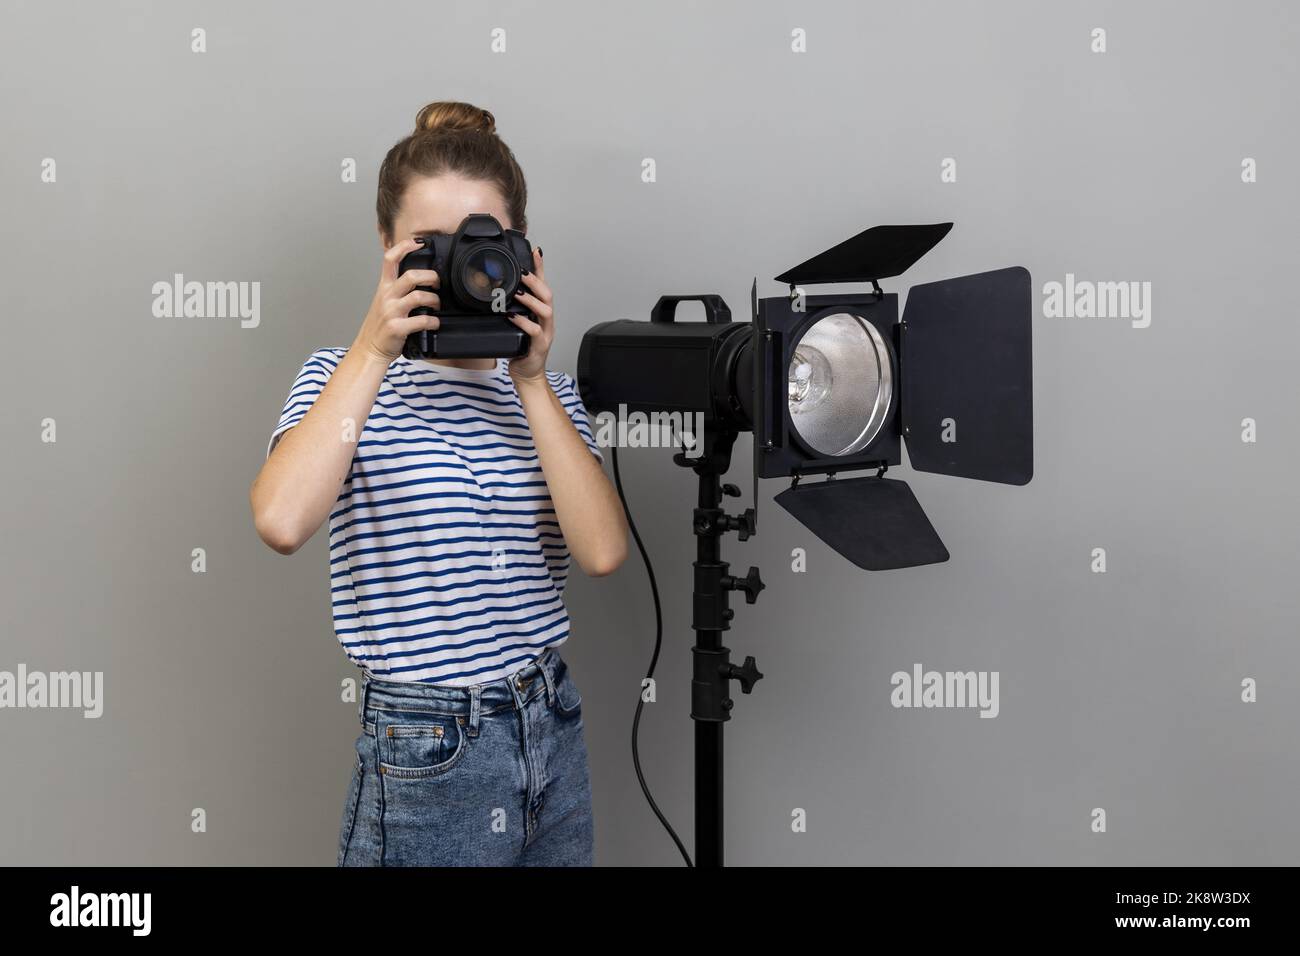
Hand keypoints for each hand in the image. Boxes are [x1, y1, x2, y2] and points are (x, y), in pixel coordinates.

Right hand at [353, 238, 441, 362]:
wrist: (370, 348)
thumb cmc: (381, 325)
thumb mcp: (384, 301)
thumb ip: (397, 289)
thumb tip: (420, 278)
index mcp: (384, 287)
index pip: (390, 259)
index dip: (404, 246)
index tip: (418, 242)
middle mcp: (387, 296)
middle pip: (411, 276)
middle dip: (431, 277)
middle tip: (438, 283)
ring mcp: (391, 312)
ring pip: (419, 297)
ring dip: (434, 300)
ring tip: (437, 305)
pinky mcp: (397, 328)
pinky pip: (421, 320)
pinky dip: (433, 321)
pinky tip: (434, 323)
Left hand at [506, 247, 553, 383]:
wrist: (527, 375)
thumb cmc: (521, 349)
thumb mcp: (516, 324)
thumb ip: (511, 309)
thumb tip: (497, 293)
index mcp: (541, 313)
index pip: (543, 286)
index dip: (540, 269)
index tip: (535, 251)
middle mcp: (546, 321)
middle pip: (548, 295)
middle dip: (536, 281)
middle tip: (521, 272)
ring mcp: (545, 333)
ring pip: (545, 310)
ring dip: (531, 299)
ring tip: (517, 292)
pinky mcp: (539, 346)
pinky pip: (534, 331)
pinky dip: (522, 322)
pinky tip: (511, 316)